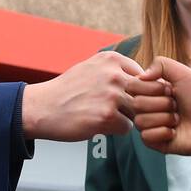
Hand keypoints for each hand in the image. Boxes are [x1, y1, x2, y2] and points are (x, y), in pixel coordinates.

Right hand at [22, 51, 143, 140]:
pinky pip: (127, 128)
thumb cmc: (69, 90)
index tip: (125, 97)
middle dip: (138, 106)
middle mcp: (114, 74)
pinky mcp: (106, 117)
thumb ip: (118, 70)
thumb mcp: (92, 67)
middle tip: (122, 111)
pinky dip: (116, 130)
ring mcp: (111, 95)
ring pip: (138, 112)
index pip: (147, 77)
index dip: (139, 91)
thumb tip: (149, 80)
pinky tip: (99, 125)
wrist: (41, 108)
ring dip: (127, 118)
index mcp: (112, 59)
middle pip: (146, 95)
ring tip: (108, 117)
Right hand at [127, 56, 190, 157]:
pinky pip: (146, 137)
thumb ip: (160, 64)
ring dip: (165, 118)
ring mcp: (150, 126)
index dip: (152, 88)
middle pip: (136, 104)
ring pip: (140, 121)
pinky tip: (175, 132)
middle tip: (177, 105)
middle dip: (161, 104)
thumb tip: (141, 76)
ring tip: (178, 119)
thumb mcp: (182, 73)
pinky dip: (164, 133)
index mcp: (150, 91)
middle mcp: (147, 108)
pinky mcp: (154, 143)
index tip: (170, 90)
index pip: (132, 86)